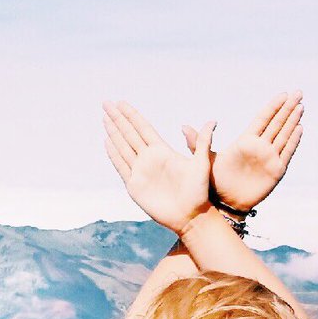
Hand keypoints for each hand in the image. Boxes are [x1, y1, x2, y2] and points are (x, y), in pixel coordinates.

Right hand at [103, 100, 215, 234]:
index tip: (121, 103)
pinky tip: (107, 141)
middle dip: (117, 118)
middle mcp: (149, 158)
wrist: (190, 215)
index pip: (143, 127)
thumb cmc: (199, 191)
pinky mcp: (134, 185)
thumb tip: (213, 120)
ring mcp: (140, 171)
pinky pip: (121, 166)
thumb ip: (203, 141)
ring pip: (123, 147)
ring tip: (104, 118)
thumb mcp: (202, 163)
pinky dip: (113, 154)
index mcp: (162, 150)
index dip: (131, 115)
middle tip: (106, 103)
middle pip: (129, 133)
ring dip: (113, 132)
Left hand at [181, 91, 303, 212]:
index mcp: (245, 141)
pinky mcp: (276, 171)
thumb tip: (183, 126)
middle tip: (298, 92)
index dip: (273, 106)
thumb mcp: (206, 160)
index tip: (283, 94)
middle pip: (277, 123)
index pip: (263, 119)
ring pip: (284, 135)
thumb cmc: (216, 182)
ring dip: (293, 120)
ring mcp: (269, 158)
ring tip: (301, 106)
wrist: (226, 204)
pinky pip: (287, 153)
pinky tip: (300, 128)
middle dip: (288, 108)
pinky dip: (294, 141)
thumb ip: (198, 142)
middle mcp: (260, 147)